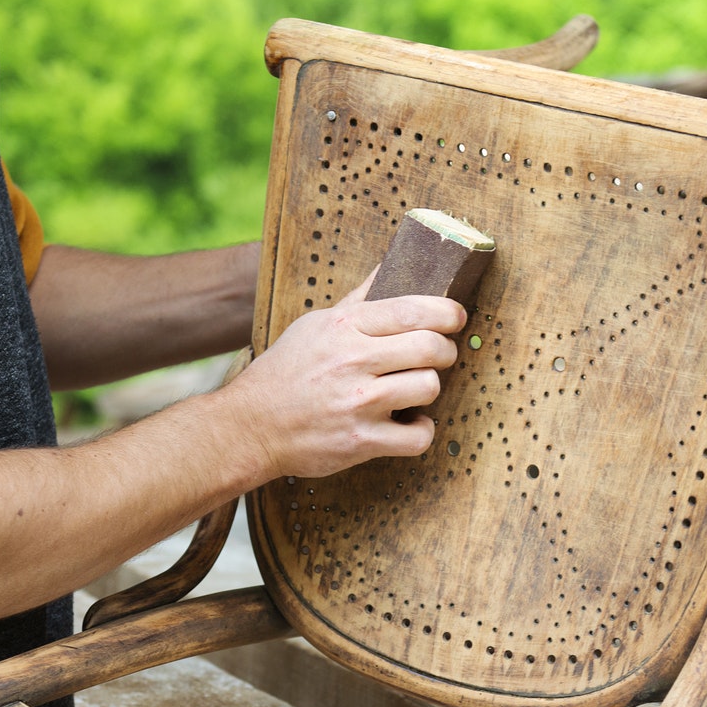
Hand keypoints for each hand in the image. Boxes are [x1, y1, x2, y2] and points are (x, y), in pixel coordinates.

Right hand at [219, 268, 464, 479]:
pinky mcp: (361, 442)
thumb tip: (389, 265)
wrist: (250, 426)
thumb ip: (358, 300)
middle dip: (445, 351)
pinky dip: (421, 431)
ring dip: (429, 389)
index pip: (412, 309)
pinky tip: (408, 423)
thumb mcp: (316, 325)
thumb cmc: (285, 373)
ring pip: (428, 388)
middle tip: (439, 356)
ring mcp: (358, 403)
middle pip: (430, 347)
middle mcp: (353, 362)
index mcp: (344, 327)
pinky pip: (418, 436)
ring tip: (413, 389)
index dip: (447, 312)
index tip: (455, 318)